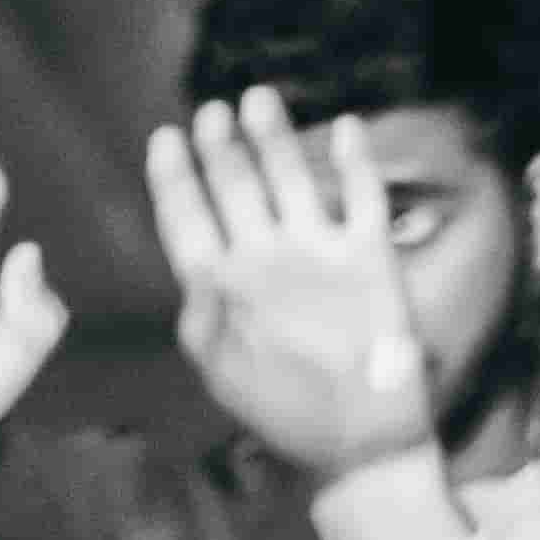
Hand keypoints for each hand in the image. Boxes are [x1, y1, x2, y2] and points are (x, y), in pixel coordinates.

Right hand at [150, 98, 437, 479]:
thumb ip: (199, 310)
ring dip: (272, 135)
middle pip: (235, 186)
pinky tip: (350, 125)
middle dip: (222, 145)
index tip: (166, 138)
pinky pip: (364, 196)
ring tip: (258, 98)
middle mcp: (265, 260)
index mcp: (220, 287)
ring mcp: (320, 254)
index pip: (186, 217)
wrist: (363, 441)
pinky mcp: (372, 258)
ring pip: (290, 177)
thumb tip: (190, 262)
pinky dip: (356, 160)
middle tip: (216, 110)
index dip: (174, 176)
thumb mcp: (218, 368)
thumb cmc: (284, 409)